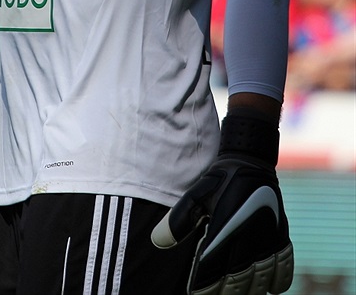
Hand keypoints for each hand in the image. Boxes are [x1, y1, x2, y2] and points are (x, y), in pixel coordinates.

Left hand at [151, 112, 293, 294]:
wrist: (250, 160)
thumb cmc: (219, 179)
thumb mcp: (195, 195)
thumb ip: (178, 220)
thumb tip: (157, 241)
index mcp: (224, 230)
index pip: (213, 272)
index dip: (204, 287)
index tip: (196, 293)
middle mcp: (248, 238)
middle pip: (238, 282)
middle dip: (226, 292)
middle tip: (215, 294)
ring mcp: (268, 239)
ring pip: (261, 279)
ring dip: (250, 289)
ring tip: (239, 292)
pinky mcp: (281, 236)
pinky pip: (284, 268)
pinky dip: (277, 281)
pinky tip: (267, 285)